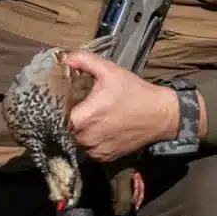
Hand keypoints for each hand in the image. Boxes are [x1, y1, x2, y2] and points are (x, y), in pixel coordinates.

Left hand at [65, 50, 179, 161]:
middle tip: (76, 110)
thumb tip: (65, 58)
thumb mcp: (110, 71)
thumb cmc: (135, 92)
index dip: (56, 111)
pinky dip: (89, 143)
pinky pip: (88, 152)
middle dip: (67, 121)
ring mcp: (96, 150)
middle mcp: (88, 137)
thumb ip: (85, 61)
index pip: (56, 118)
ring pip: (75, 143)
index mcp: (85, 117)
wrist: (160, 115)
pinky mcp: (105, 158)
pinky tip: (98, 131)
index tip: (60, 105)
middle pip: (64, 131)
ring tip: (87, 121)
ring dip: (77, 133)